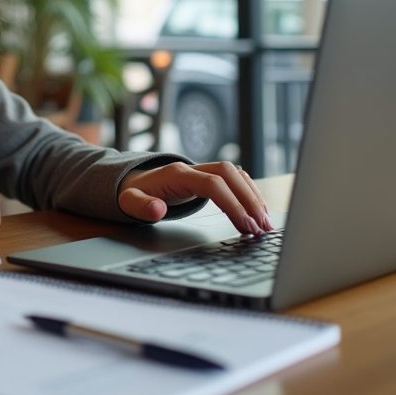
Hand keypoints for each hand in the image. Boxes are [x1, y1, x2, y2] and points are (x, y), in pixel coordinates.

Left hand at [117, 161, 272, 233]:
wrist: (132, 181)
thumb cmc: (133, 193)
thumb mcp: (129, 203)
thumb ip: (141, 207)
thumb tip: (157, 209)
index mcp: (177, 174)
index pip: (212, 184)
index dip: (231, 203)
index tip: (245, 225)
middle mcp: (193, 168)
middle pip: (230, 175)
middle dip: (249, 199)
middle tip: (263, 227)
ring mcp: (202, 169)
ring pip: (235, 174)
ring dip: (253, 196)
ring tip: (266, 223)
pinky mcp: (208, 176)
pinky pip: (234, 179)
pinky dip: (249, 193)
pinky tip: (258, 211)